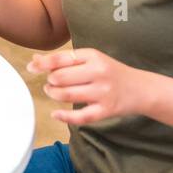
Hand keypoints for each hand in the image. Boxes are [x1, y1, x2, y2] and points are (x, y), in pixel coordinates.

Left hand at [27, 48, 152, 125]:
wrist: (142, 89)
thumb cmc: (111, 72)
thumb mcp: (91, 59)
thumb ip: (65, 59)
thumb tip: (35, 58)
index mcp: (93, 56)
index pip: (61, 59)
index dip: (42, 64)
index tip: (31, 67)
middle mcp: (98, 72)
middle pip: (61, 77)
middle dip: (50, 81)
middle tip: (51, 83)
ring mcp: (103, 92)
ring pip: (66, 95)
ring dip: (54, 95)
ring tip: (53, 92)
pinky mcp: (106, 110)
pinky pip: (81, 116)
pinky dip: (64, 117)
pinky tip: (55, 114)